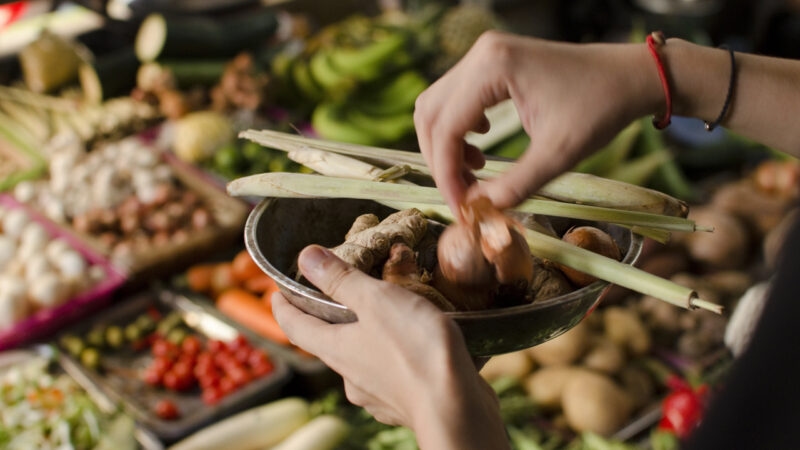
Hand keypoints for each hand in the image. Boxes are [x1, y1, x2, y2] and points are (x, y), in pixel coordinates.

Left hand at [271, 245, 508, 448]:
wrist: (456, 409)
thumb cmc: (415, 350)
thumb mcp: (376, 301)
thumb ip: (341, 279)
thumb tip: (306, 257)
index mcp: (335, 349)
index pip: (294, 325)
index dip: (283, 305)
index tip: (276, 292)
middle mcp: (349, 376)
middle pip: (328, 342)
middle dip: (331, 319)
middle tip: (340, 295)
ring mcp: (376, 395)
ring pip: (362, 360)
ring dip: (367, 338)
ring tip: (388, 317)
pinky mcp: (404, 403)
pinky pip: (391, 375)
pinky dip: (395, 358)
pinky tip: (413, 347)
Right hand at [414, 31, 658, 213]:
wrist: (630, 77)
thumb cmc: (601, 108)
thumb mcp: (559, 154)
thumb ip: (515, 185)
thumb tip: (477, 210)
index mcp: (493, 67)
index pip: (445, 127)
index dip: (446, 173)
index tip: (461, 208)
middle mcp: (481, 54)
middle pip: (430, 113)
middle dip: (440, 160)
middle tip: (463, 195)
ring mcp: (485, 54)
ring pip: (438, 106)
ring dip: (446, 145)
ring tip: (475, 172)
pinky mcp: (492, 62)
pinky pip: (456, 98)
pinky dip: (459, 129)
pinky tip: (482, 146)